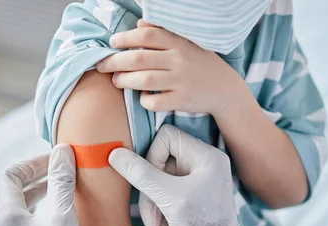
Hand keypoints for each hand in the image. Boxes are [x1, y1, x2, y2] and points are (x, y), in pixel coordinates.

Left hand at [0, 144, 122, 225]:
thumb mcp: (64, 216)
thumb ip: (62, 181)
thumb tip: (62, 150)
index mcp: (5, 219)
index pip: (10, 176)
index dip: (33, 163)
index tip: (57, 161)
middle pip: (12, 191)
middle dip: (36, 176)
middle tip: (61, 170)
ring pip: (21, 208)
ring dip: (40, 192)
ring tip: (63, 188)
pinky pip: (27, 223)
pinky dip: (42, 210)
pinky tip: (62, 215)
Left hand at [96, 20, 244, 115]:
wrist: (224, 89)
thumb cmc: (200, 64)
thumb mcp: (187, 43)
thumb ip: (164, 33)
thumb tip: (139, 22)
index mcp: (178, 43)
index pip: (147, 35)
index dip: (126, 37)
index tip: (112, 43)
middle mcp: (179, 60)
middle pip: (139, 58)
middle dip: (115, 61)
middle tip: (102, 65)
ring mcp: (180, 81)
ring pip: (144, 80)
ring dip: (124, 81)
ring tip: (116, 81)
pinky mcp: (181, 100)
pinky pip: (155, 102)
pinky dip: (144, 100)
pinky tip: (141, 97)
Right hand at [109, 124, 270, 225]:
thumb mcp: (169, 200)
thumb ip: (141, 175)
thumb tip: (114, 154)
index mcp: (206, 156)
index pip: (167, 136)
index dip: (151, 157)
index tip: (149, 182)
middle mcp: (204, 163)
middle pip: (160, 161)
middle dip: (150, 191)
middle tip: (150, 217)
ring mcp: (198, 179)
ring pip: (159, 180)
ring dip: (153, 205)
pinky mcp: (191, 195)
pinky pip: (165, 193)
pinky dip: (160, 212)